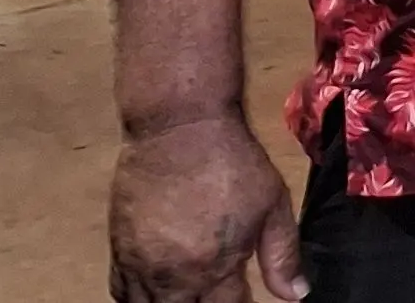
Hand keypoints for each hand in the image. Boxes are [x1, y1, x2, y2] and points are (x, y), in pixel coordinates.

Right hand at [110, 110, 301, 302]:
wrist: (180, 130)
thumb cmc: (233, 164)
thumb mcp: (273, 205)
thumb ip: (282, 256)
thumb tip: (296, 295)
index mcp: (214, 268)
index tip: (243, 296)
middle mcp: (172, 277)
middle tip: (213, 295)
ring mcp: (140, 265)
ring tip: (188, 295)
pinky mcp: (118, 249)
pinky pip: (120, 292)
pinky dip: (137, 299)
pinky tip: (153, 294)